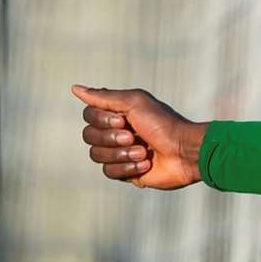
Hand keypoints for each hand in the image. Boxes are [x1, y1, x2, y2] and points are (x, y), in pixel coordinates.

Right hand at [72, 84, 205, 189]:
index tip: (122, 120)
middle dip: (111, 138)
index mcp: (117, 114)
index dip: (102, 120)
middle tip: (133, 137)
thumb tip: (75, 88)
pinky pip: (109, 172)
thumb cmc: (163, 124)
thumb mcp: (135, 102)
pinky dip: (128, 168)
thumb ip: (104, 97)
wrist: (185, 152)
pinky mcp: (126, 172)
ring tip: (143, 153)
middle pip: (88, 136)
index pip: (88, 115)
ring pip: (96, 155)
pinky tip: (146, 165)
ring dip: (121, 154)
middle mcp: (115, 132)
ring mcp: (120, 153)